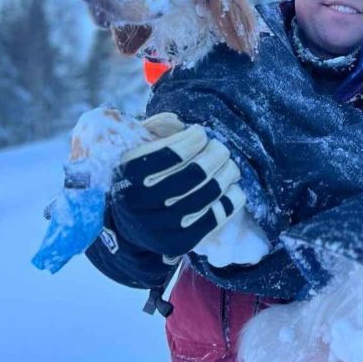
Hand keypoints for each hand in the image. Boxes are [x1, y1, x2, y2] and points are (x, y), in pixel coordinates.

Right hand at [109, 113, 245, 257]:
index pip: (171, 152)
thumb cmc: (140, 181)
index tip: (200, 133)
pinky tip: (232, 186)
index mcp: (129, 175)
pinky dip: (232, 197)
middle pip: (195, 173)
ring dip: (227, 172)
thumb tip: (177, 120)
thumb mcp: (138, 153)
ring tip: (229, 164)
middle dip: (216, 154)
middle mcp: (144, 202)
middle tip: (220, 148)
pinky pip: (219, 215)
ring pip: (210, 192)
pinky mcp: (183, 241)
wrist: (130, 229)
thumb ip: (155, 131)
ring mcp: (164, 225)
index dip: (193, 139)